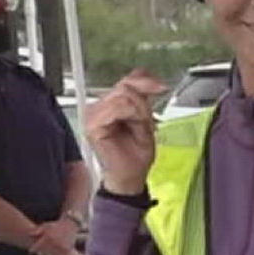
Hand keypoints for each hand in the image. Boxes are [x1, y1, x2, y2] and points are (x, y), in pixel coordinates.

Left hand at [31, 217, 79, 254]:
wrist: (71, 224)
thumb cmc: (56, 225)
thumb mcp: (46, 225)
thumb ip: (38, 230)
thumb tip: (29, 234)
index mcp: (48, 237)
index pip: (37, 246)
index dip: (32, 250)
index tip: (30, 252)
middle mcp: (54, 242)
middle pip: (43, 253)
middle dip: (40, 254)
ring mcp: (60, 247)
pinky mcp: (67, 250)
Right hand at [84, 70, 163, 194]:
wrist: (130, 175)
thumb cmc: (135, 152)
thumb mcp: (145, 118)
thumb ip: (142, 95)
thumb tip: (148, 79)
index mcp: (110, 103)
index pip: (127, 79)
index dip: (145, 80)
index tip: (160, 87)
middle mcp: (99, 106)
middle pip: (126, 86)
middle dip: (143, 105)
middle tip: (144, 123)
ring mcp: (93, 114)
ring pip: (123, 96)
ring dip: (138, 113)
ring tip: (136, 129)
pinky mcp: (92, 124)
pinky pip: (117, 107)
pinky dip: (131, 117)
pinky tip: (130, 129)